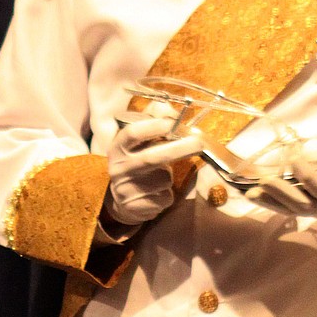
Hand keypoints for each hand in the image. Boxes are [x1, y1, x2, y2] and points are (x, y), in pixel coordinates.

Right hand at [104, 110, 202, 225]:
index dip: (153, 126)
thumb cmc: (137, 163)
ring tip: (159, 177)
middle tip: (199, 143)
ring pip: (163, 179)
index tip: (173, 123)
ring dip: (170, 176)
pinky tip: (156, 193)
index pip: (132, 134)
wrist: (121, 200)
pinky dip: (168, 193)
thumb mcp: (140, 142)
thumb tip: (168, 108)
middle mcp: (118, 168)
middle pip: (152, 157)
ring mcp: (125, 189)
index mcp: (118, 147)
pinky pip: (164, 197)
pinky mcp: (135, 207)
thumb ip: (153, 122)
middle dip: (179, 149)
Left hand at [251, 139, 316, 223]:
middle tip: (264, 179)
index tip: (293, 160)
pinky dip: (268, 203)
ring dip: (269, 200)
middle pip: (303, 204)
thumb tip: (296, 147)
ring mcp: (315, 212)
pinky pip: (285, 210)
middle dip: (282, 192)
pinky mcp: (304, 212)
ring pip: (291, 210)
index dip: (309, 177)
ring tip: (250, 191)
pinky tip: (252, 195)